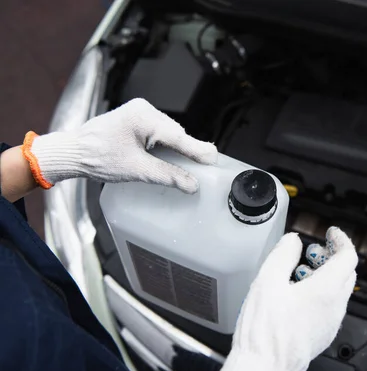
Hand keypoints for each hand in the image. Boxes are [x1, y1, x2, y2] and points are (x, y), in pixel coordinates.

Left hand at [23, 98, 216, 192]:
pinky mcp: (135, 119)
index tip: (213, 159)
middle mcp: (143, 109)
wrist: (72, 152)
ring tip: (190, 164)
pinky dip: (166, 146)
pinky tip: (171, 157)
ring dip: (177, 148)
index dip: (197, 150)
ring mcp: (139, 112)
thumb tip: (191, 184)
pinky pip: (159, 132)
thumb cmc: (97, 158)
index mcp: (143, 116)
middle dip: (188, 150)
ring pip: (168, 133)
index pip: (177, 136)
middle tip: (205, 165)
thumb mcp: (136, 170)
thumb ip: (167, 175)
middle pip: (175, 134)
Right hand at [205, 227, 357, 370]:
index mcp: (325, 291)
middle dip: (331, 257)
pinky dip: (320, 293)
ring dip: (324, 275)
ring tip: (298, 273)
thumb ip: (283, 255)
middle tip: (312, 251)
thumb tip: (293, 241)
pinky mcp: (323, 335)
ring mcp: (330, 323)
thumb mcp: (267, 281)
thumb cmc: (264, 330)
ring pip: (338, 291)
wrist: (262, 366)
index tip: (331, 233)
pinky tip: (296, 295)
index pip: (348, 257)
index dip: (341, 240)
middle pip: (346, 273)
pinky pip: (330, 307)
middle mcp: (334, 308)